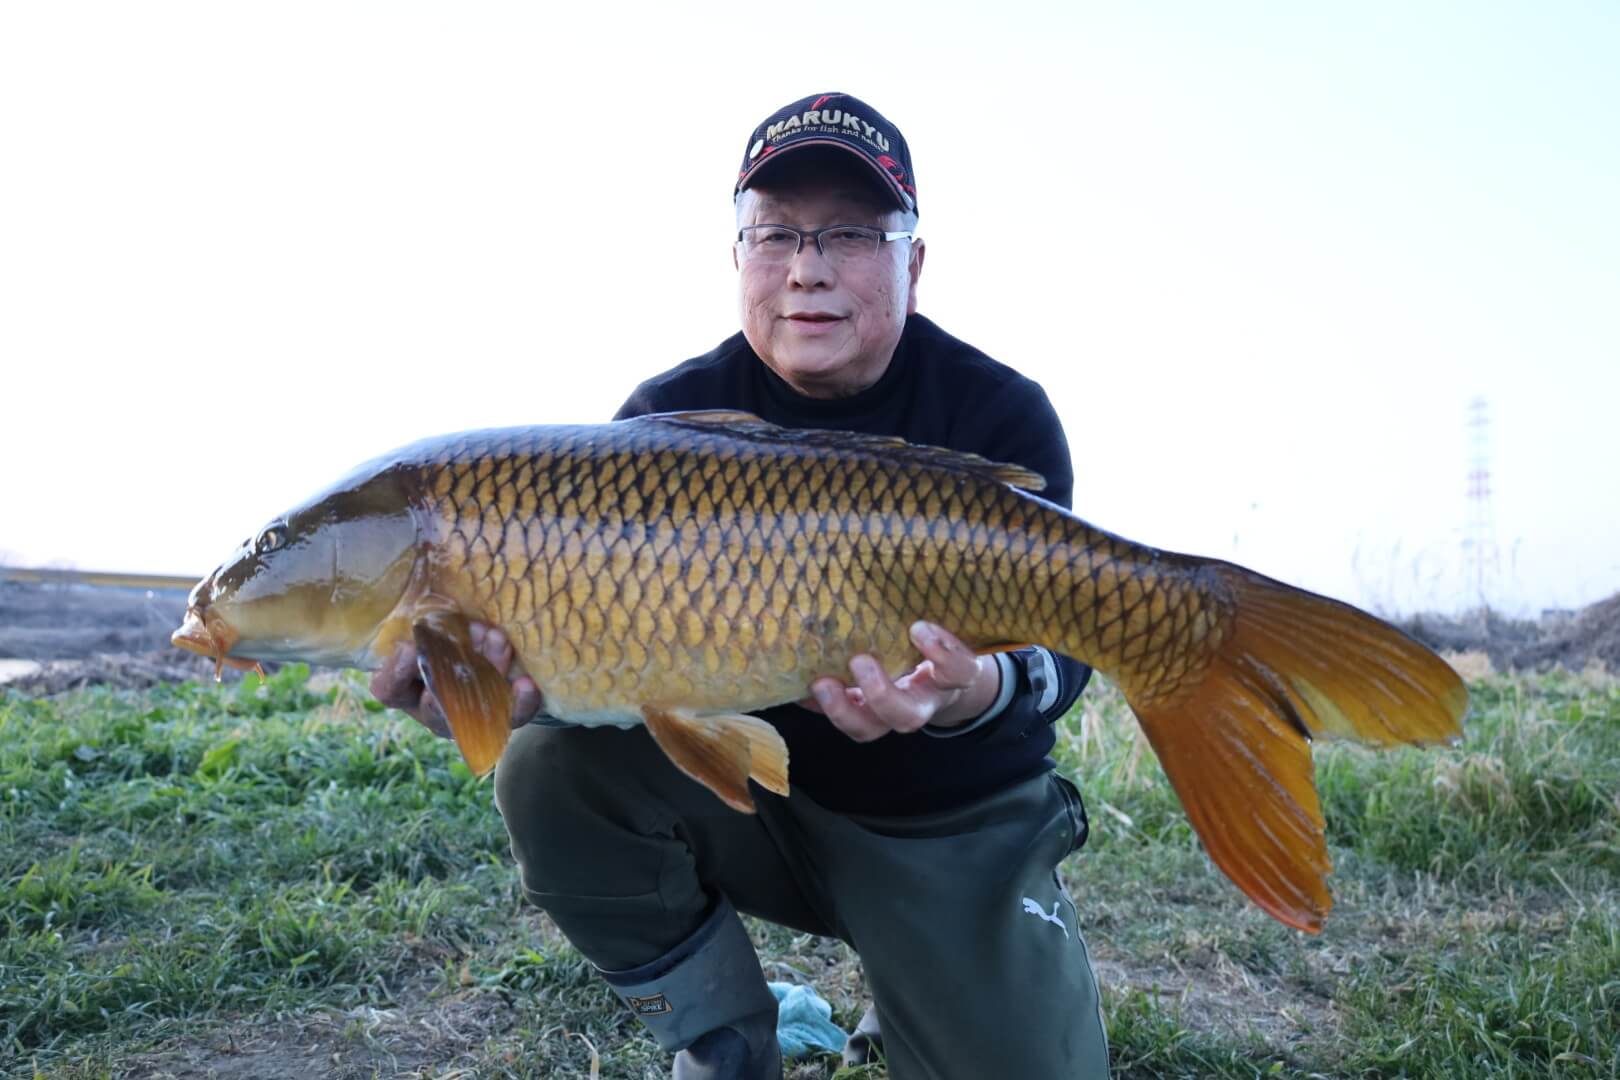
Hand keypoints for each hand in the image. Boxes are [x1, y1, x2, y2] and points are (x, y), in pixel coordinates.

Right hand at [369, 623, 543, 738]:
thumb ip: (422, 608)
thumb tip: (422, 571)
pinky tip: (526, 684)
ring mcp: (468, 715)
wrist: (489, 642)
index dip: (394, 672)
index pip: (389, 689)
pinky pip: (512, 716)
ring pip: (474, 711)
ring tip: (499, 642)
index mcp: (406, 685)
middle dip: (447, 679)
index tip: (407, 647)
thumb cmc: (447, 626)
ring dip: (487, 676)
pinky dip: (520, 702)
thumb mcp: (429, 616)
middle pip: (433, 708)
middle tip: (457, 655)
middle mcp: (433, 706)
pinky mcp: (503, 714)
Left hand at [802, 621, 1000, 742]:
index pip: (959, 671)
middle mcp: (919, 702)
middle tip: (860, 661)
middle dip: (880, 694)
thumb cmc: (931, 642)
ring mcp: (886, 715)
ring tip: (821, 683)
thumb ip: (924, 606)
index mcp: (948, 678)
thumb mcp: (939, 624)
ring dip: (842, 710)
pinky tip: (800, 685)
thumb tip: (901, 557)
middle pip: (907, 717)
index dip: (943, 654)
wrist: (932, 680)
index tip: (919, 627)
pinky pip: (835, 717)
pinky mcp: (858, 714)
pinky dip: (815, 704)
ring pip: (868, 729)